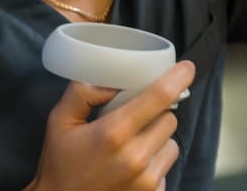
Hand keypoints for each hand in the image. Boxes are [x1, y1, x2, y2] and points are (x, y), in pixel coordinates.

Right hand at [26, 60, 195, 190]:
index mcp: (113, 133)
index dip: (178, 78)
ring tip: (131, 145)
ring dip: (157, 139)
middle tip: (133, 119)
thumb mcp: (59, 121)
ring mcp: (146, 179)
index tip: (187, 68)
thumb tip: (112, 79)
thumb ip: (82, 92)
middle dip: (156, 114)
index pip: (160, 97)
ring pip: (171, 143)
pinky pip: (166, 166)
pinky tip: (132, 166)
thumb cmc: (60, 164)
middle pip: (169, 118)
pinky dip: (155, 162)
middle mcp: (135, 157)